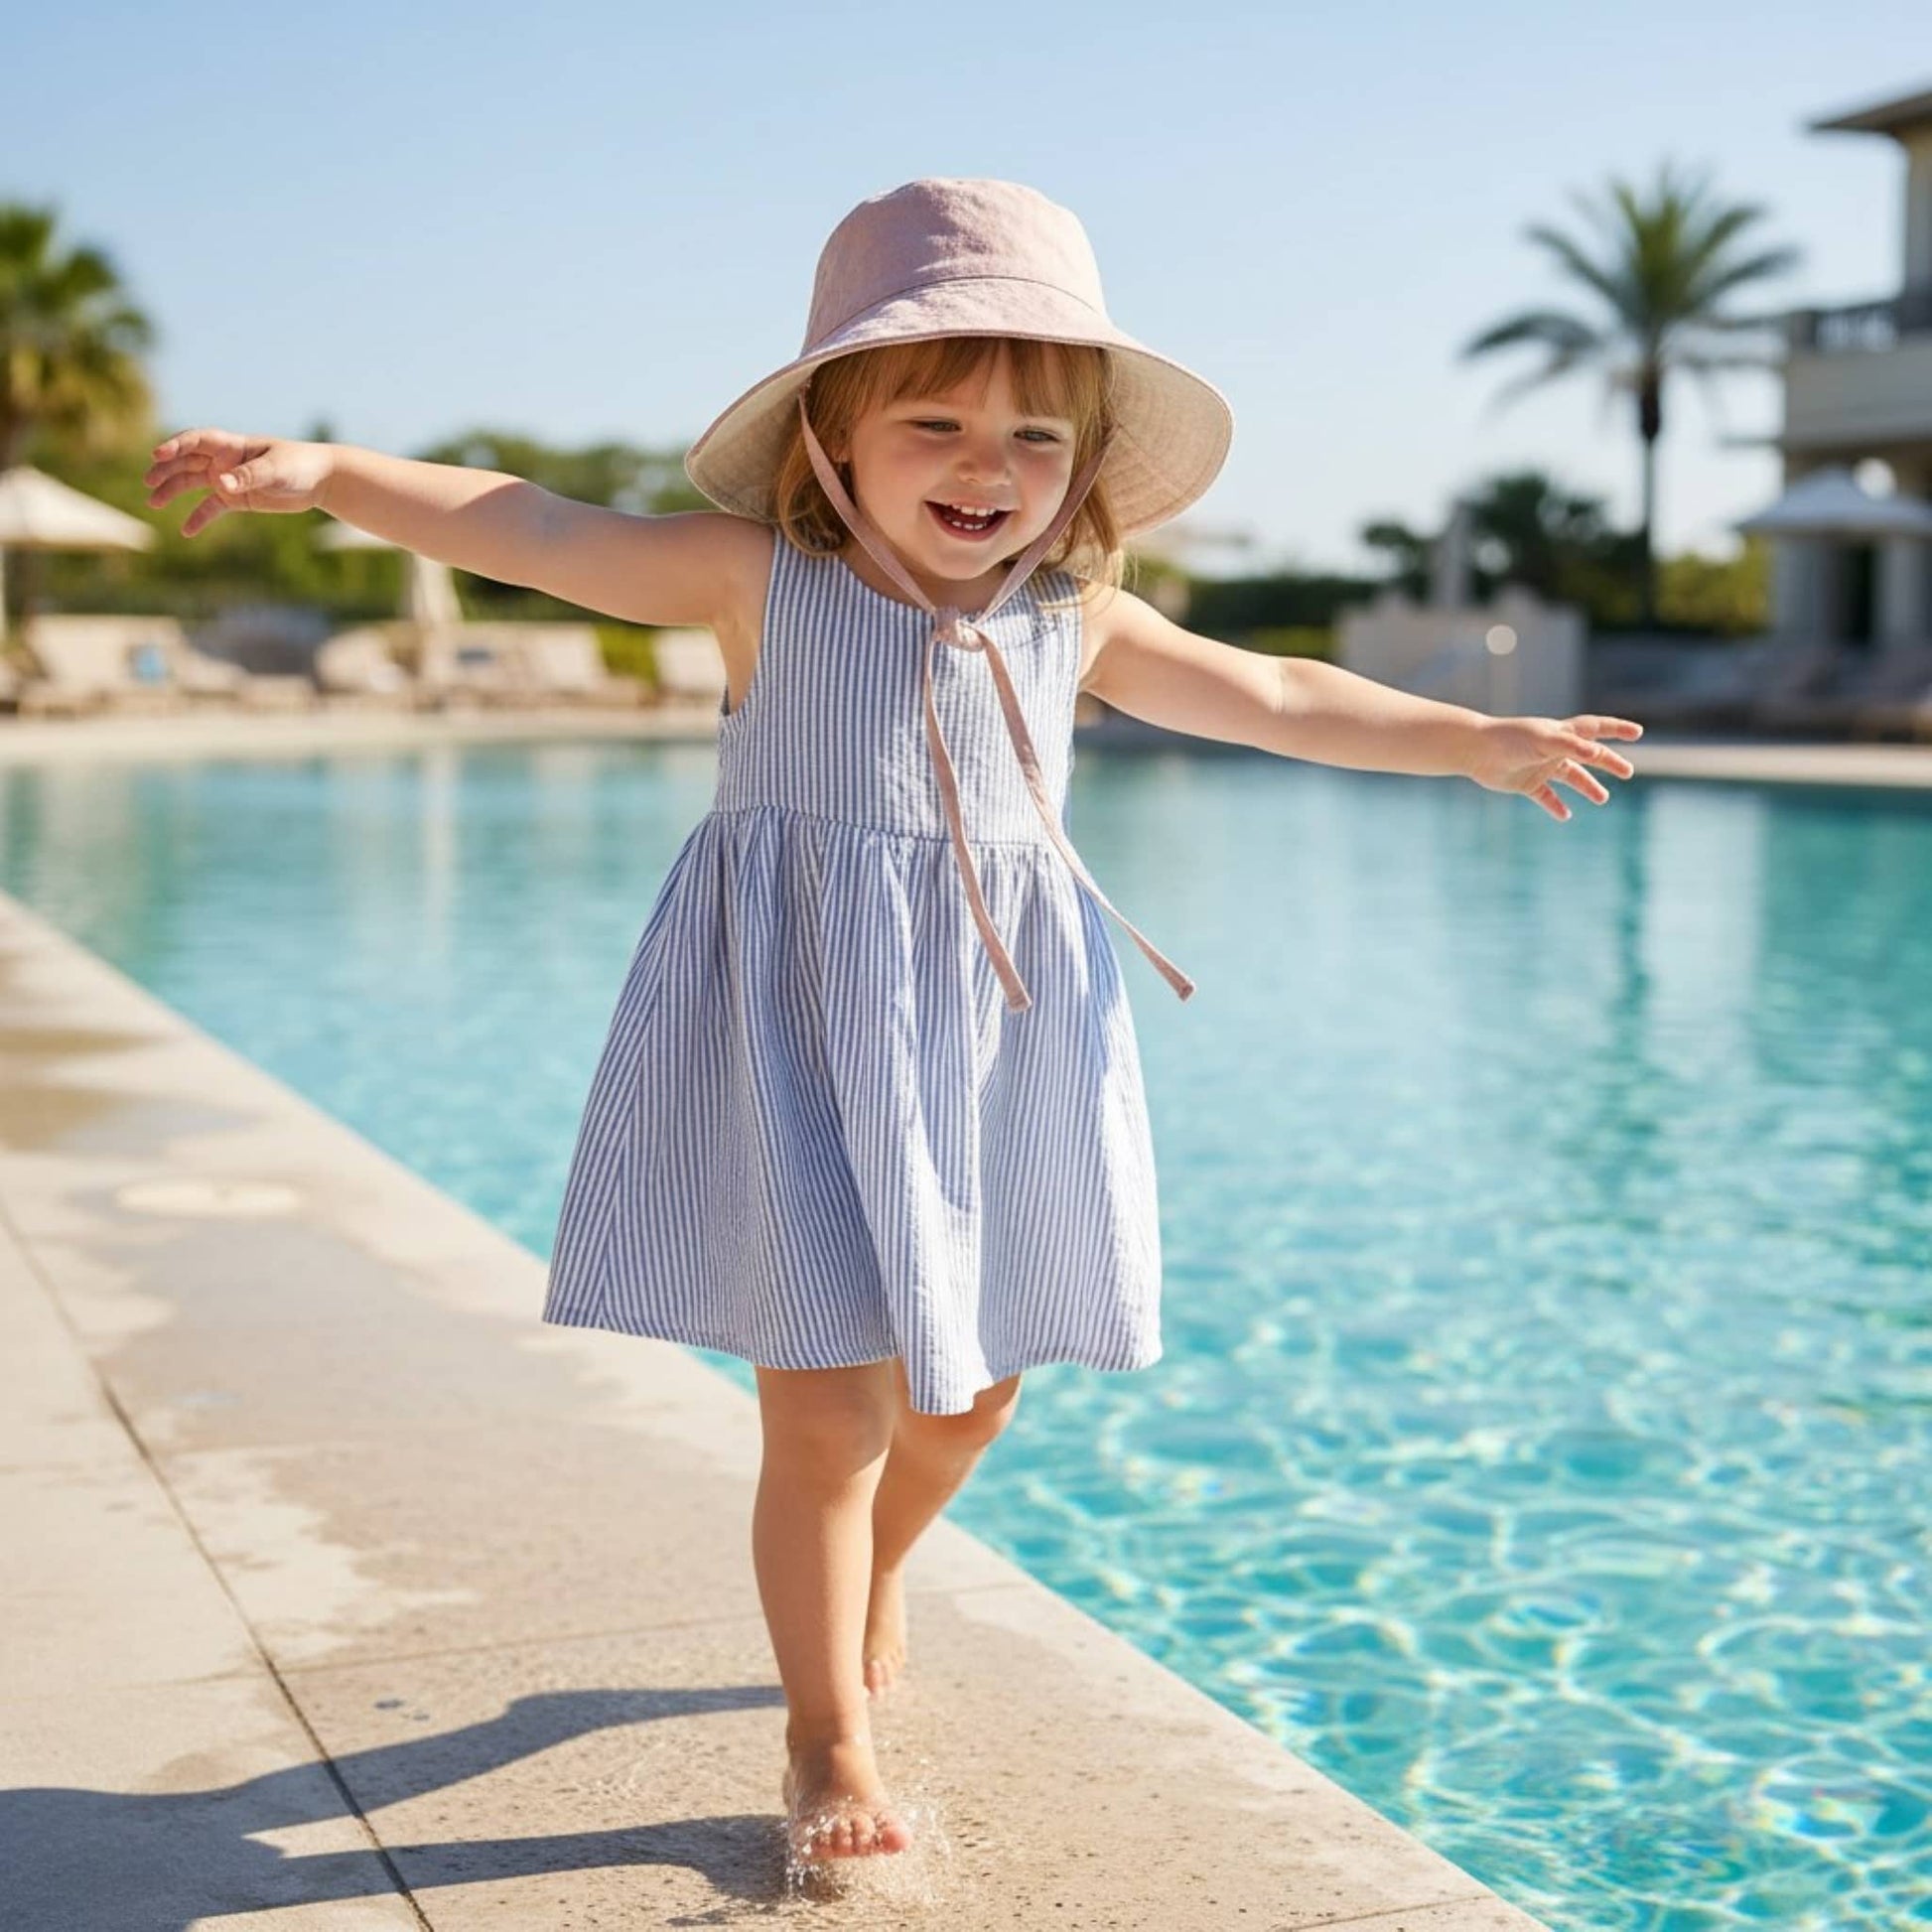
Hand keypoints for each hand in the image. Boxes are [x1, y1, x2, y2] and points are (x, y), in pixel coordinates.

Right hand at [144, 429, 335, 537]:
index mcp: (232, 445)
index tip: (157, 455)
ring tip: (154, 502)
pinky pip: (211, 508)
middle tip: (148, 482)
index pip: (196, 441)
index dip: (175, 446)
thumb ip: (248, 476)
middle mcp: (224, 460)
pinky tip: (186, 531)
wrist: (319, 480)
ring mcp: (228, 479)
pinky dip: (198, 518)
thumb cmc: (299, 466)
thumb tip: (221, 483)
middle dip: (166, 470)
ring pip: (192, 483)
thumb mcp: (275, 470)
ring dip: (172, 491)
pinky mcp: (237, 499)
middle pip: (187, 462)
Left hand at [1464, 713, 1642, 820]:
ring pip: (1570, 777)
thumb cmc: (1510, 740)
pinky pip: (1546, 796)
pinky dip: (1555, 805)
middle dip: (1609, 762)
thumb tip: (1597, 752)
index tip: (1638, 732)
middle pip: (1589, 755)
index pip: (1595, 728)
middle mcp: (1554, 749)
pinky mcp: (1526, 783)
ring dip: (1587, 787)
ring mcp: (1541, 766)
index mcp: (1560, 733)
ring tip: (1602, 799)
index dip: (1616, 729)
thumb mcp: (1544, 741)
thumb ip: (1571, 746)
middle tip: (1628, 772)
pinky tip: (1565, 816)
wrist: (1475, 751)